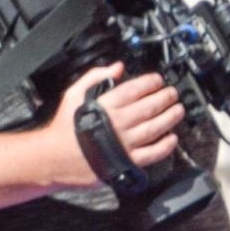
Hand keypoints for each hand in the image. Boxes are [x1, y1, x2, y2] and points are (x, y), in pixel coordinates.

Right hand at [42, 62, 184, 188]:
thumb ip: (94, 77)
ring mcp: (124, 144)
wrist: (51, 159)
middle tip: (172, 93)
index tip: (158, 81)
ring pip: (156, 128)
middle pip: (151, 106)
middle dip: (166, 97)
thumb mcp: (72, 96)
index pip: (137, 89)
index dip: (152, 82)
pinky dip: (165, 146)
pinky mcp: (125, 162)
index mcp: (106, 106)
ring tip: (178, 110)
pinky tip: (171, 139)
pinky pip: (152, 153)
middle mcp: (118, 123)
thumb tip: (117, 68)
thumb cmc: (61, 130)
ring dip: (171, 117)